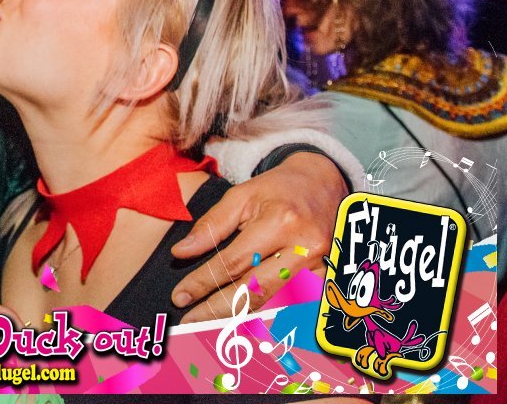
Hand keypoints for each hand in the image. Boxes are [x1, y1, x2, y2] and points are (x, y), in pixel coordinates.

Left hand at [170, 152, 346, 323]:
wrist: (323, 183)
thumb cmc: (278, 188)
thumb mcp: (241, 195)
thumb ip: (212, 225)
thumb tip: (182, 252)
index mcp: (280, 222)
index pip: (233, 262)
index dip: (203, 282)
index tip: (180, 296)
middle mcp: (303, 248)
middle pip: (254, 290)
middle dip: (217, 308)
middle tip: (189, 319)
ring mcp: (319, 266)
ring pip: (272, 302)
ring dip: (238, 317)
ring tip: (207, 324)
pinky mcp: (326, 277)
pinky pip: (289, 303)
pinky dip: (264, 314)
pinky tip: (240, 320)